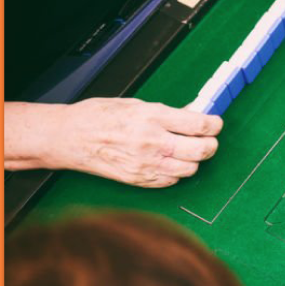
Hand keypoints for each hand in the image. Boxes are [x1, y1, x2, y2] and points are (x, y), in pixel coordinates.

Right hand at [4, 98, 220, 187]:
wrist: (68, 138)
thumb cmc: (98, 116)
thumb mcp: (136, 104)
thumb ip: (168, 113)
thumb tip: (194, 114)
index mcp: (152, 117)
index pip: (199, 125)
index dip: (214, 125)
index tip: (216, 124)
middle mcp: (152, 142)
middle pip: (201, 150)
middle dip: (211, 145)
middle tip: (209, 140)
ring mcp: (146, 164)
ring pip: (190, 169)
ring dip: (194, 161)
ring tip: (187, 152)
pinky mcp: (139, 180)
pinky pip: (172, 181)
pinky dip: (176, 173)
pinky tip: (169, 162)